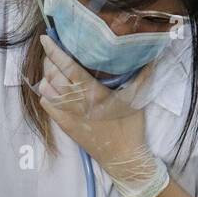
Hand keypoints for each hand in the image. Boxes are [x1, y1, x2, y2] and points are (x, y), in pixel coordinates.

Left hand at [35, 35, 168, 196]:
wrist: (122, 157)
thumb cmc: (131, 128)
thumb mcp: (137, 99)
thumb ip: (142, 75)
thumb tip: (151, 55)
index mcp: (93, 92)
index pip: (68, 67)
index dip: (55, 52)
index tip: (46, 39)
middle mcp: (76, 102)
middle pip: (53, 75)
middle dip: (49, 60)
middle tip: (52, 51)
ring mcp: (68, 114)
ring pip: (46, 90)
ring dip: (46, 77)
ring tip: (52, 69)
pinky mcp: (64, 125)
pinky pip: (47, 105)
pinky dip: (46, 95)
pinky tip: (52, 90)